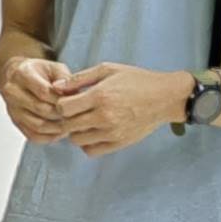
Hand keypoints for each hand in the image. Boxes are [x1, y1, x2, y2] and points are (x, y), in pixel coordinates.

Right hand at [0, 52, 78, 142]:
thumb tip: (74, 94)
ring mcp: (12, 110)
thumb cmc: (40, 72)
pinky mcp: (16, 123)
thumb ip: (65, 78)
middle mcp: (13, 92)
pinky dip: (50, 137)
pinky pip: (34, 136)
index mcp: (22, 74)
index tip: (75, 102)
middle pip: (41, 109)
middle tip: (77, 116)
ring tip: (71, 124)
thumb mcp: (54, 67)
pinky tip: (61, 131)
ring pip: (38, 125)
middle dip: (62, 114)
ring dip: (57, 128)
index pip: (43, 92)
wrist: (18, 78)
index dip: (62, 99)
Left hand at [50, 63, 189, 156]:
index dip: (61, 103)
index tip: (69, 100)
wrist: (164, 97)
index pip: (63, 108)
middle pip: (67, 125)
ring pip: (77, 140)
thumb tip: (56, 85)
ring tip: (84, 120)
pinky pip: (91, 151)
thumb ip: (79, 78)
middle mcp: (104, 117)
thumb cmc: (136, 80)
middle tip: (74, 111)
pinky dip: (87, 143)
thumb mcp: (108, 70)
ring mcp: (112, 133)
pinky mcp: (119, 143)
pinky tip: (93, 131)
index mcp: (100, 96)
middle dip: (66, 118)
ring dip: (76, 131)